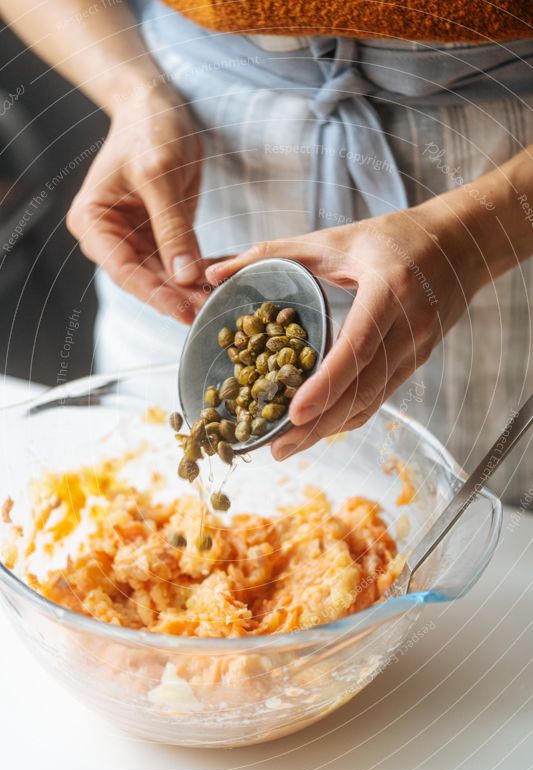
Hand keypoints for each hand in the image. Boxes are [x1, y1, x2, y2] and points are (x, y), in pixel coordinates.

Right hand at [67, 88, 209, 319]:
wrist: (158, 105)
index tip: (182, 311)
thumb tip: (184, 275)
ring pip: (166, 276)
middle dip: (178, 296)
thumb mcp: (160, 176)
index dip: (155, 294)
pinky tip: (226, 277)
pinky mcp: (160, 235)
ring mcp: (136, 238)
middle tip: (210, 312)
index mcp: (93, 222)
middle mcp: (111, 236)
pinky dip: (203, 269)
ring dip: (194, 289)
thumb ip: (172, 228)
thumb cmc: (149, 129)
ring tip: (222, 300)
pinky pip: (182, 260)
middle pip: (146, 279)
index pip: (124, 270)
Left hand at [206, 204, 487, 458]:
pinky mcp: (416, 361)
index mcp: (390, 290)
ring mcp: (417, 349)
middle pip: (362, 388)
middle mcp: (409, 327)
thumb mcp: (335, 239)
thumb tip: (214, 272)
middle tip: (277, 446)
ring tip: (289, 446)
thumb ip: (273, 254)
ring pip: (371, 401)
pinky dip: (348, 416)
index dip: (326, 384)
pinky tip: (320, 429)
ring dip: (330, 429)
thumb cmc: (396, 237)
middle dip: (319, 423)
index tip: (293, 412)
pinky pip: (380, 397)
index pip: (358, 347)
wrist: (462, 244)